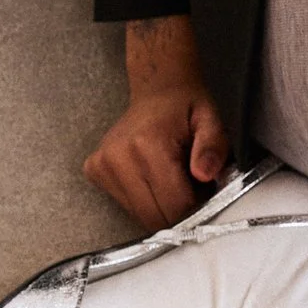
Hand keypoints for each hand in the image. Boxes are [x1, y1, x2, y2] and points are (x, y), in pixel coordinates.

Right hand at [83, 14, 231, 232]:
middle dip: (180, 211)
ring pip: (140, 215)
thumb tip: (205, 174)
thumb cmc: (186, 109)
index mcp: (148, 144)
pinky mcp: (94, 171)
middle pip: (155, 216)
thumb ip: (214, 147)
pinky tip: (152, 177)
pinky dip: (145, 201)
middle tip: (191, 185)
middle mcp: (118, 157)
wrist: (158, 92)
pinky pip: (126, 205)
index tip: (206, 190)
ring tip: (172, 179)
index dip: (198, 205)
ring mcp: (102, 165)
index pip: (176, 205)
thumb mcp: (211, 121)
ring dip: (162, 207)